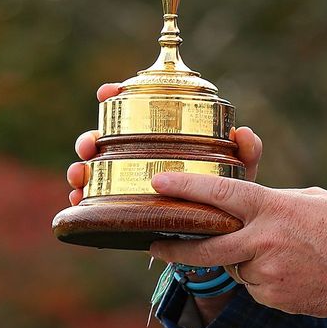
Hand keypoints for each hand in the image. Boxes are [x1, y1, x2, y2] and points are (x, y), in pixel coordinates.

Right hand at [66, 82, 264, 205]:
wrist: (219, 236)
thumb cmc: (228, 193)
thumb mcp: (240, 171)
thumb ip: (248, 152)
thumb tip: (243, 133)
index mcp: (163, 138)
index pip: (134, 109)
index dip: (116, 95)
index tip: (108, 92)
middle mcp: (139, 156)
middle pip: (105, 139)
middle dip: (90, 138)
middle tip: (90, 143)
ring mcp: (128, 182)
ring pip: (93, 169)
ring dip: (80, 168)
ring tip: (80, 175)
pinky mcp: (123, 209)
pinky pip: (94, 202)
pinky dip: (82, 198)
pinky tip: (78, 199)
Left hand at [146, 173, 326, 317]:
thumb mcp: (310, 198)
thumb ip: (272, 201)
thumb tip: (245, 204)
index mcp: (272, 207)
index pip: (220, 194)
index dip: (185, 188)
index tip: (159, 184)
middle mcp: (264, 240)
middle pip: (205, 247)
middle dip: (175, 246)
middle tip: (156, 244)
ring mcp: (268, 272)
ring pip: (236, 267)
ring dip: (245, 261)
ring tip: (284, 254)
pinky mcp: (274, 297)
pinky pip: (255, 286)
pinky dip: (265, 278)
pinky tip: (293, 271)